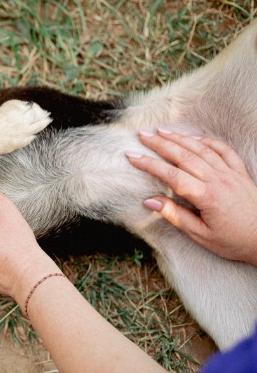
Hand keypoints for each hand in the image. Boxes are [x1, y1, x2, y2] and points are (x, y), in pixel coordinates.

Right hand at [127, 130, 256, 264]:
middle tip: (143, 135)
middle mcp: (218, 180)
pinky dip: (207, 141)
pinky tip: (194, 137)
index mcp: (206, 196)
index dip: (150, 164)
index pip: (172, 175)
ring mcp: (231, 174)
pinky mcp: (240, 173)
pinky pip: (223, 150)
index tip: (132, 156)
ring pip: (202, 149)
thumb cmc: (233, 241)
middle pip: (184, 156)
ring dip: (180, 138)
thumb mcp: (200, 235)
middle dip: (161, 144)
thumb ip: (175, 216)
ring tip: (162, 131)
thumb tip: (150, 201)